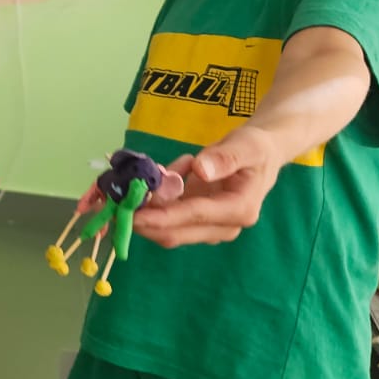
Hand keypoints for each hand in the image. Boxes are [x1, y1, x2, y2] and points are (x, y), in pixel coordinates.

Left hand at [134, 126, 277, 247]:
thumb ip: (225, 158)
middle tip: (117, 199)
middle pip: (175, 233)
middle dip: (143, 220)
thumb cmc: (256, 149)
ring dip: (147, 207)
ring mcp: (209, 227)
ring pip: (167, 228)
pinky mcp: (196, 221)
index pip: (193, 216)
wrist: (261, 154)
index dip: (161, 216)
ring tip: (156, 171)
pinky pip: (166, 216)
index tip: (132, 214)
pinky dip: (156, 198)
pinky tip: (171, 171)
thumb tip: (201, 170)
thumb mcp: (246, 145)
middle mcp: (224, 226)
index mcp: (239, 210)